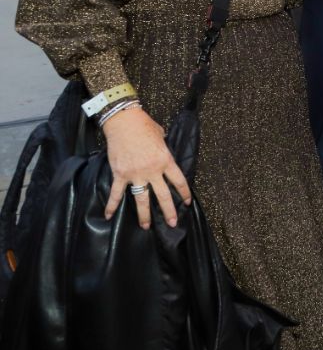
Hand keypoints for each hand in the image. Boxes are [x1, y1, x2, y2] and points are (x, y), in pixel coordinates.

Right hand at [102, 107, 191, 228]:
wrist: (124, 122)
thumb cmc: (144, 126)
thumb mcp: (162, 137)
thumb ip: (164, 149)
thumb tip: (164, 152)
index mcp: (166, 161)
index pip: (179, 181)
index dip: (184, 193)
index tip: (186, 202)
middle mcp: (153, 170)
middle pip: (163, 195)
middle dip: (169, 211)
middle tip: (173, 223)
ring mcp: (136, 174)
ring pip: (142, 199)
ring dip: (144, 214)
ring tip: (146, 226)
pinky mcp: (120, 174)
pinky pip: (117, 193)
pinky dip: (111, 205)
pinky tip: (108, 216)